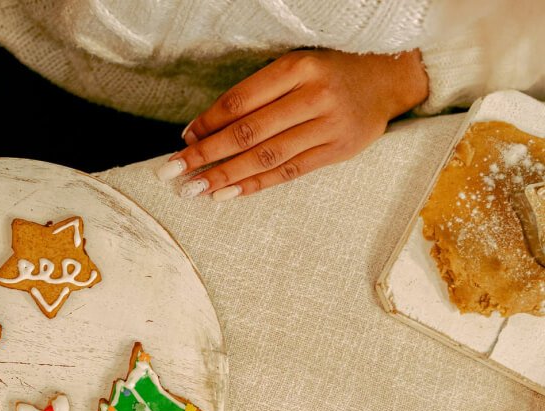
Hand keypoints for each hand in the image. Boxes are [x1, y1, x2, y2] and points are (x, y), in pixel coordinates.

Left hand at [156, 49, 428, 198]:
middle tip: (172, 172)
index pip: (242, 101)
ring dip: (224, 176)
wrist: (388, 80)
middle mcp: (315, 95)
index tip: (184, 139)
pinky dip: (254, 184)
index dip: (209, 122)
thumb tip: (200, 131)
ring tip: (193, 189)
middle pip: (249, 132)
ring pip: (266, 157)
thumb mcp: (294, 69)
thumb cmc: (328, 73)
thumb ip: (254, 95)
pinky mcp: (338, 150)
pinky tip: (227, 194)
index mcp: (299, 67)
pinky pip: (288, 172)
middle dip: (206, 155)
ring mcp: (329, 125)